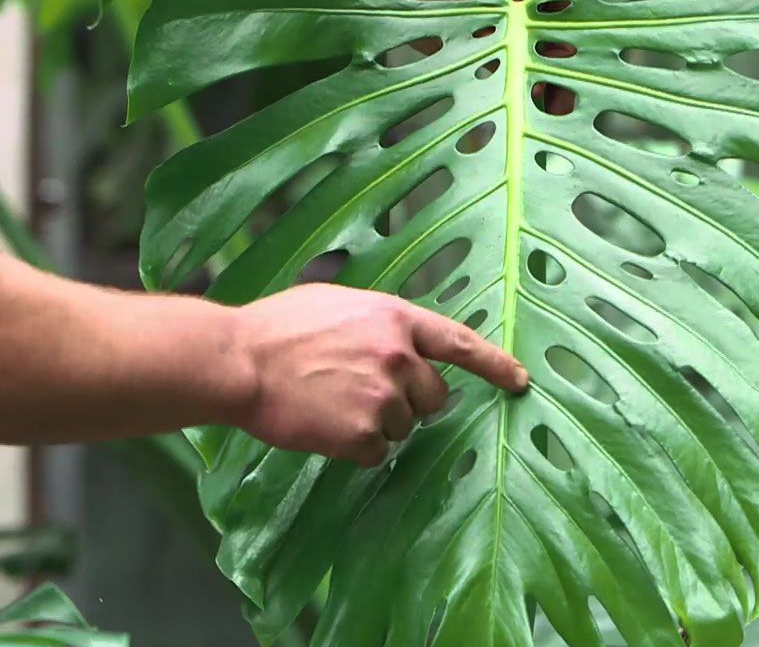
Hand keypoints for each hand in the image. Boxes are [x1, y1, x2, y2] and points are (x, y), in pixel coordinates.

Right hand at [231, 284, 526, 465]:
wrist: (238, 361)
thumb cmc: (278, 329)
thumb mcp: (339, 304)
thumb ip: (380, 323)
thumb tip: (402, 343)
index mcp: (395, 318)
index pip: (461, 343)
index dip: (496, 365)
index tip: (521, 382)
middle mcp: (399, 356)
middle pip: (435, 396)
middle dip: (410, 401)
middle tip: (363, 393)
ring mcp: (383, 396)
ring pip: (404, 427)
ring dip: (376, 424)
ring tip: (331, 403)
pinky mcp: (363, 433)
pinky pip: (377, 453)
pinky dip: (354, 448)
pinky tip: (325, 426)